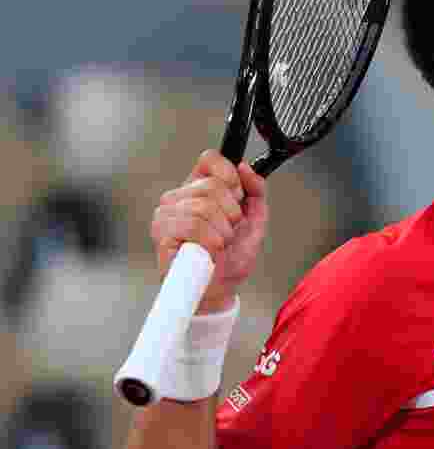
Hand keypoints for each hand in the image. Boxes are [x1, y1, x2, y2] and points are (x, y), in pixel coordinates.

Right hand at [150, 150, 267, 312]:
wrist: (220, 289)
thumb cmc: (231, 256)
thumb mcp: (254, 219)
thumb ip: (256, 190)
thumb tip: (246, 168)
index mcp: (198, 188)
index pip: (209, 159)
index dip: (230, 176)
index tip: (237, 197)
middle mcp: (179, 197)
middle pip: (213, 185)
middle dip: (232, 213)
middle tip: (227, 230)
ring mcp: (166, 215)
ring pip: (204, 206)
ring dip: (222, 231)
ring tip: (218, 243)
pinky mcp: (161, 234)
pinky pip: (193, 225)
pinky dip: (210, 240)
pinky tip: (210, 250)